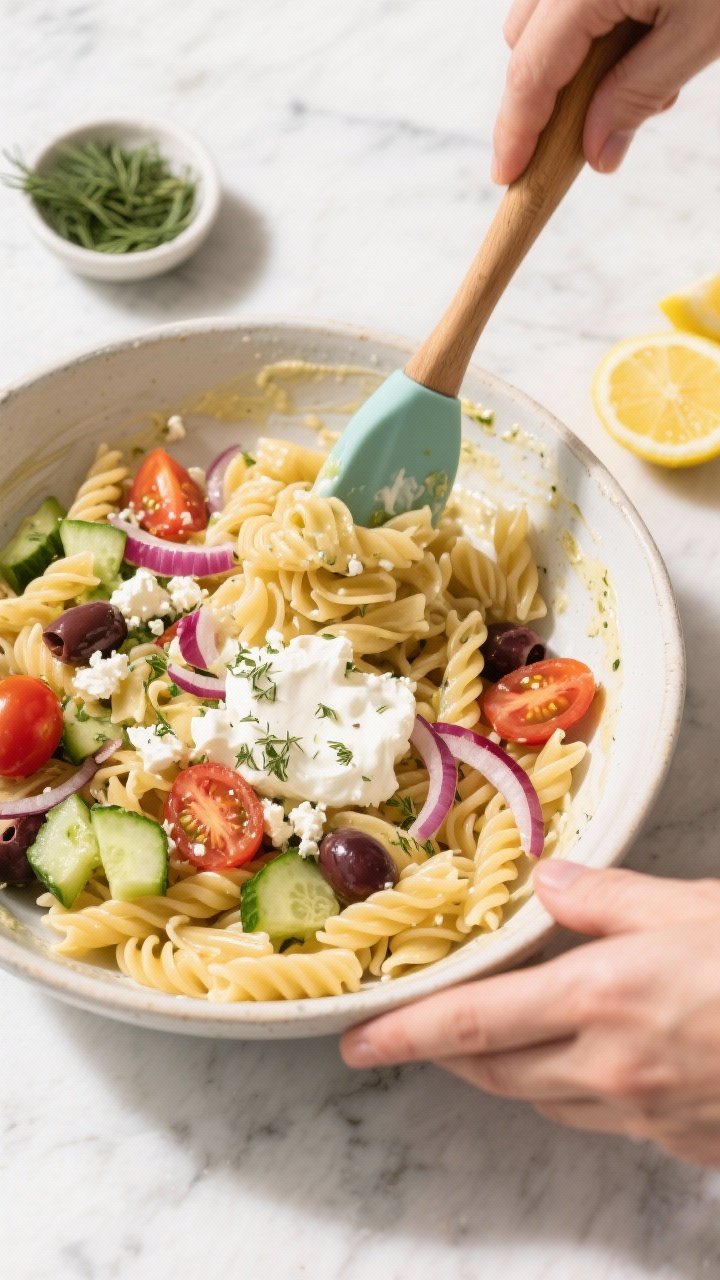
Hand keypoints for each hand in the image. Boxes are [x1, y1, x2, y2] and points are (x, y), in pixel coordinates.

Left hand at [341, 861, 719, 1166]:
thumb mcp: (688, 903)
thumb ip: (605, 896)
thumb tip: (548, 882)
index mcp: (601, 997)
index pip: (473, 1024)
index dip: (405, 1035)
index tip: (357, 1044)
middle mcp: (612, 1067)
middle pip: (498, 1072)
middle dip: (449, 1054)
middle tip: (420, 1033)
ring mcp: (649, 1113)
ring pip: (548, 1102)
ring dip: (513, 1073)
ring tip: (504, 1040)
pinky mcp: (685, 1140)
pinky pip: (607, 1122)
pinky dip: (581, 1093)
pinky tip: (599, 1062)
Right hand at [492, 0, 719, 182]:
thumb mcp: (700, 35)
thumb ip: (638, 95)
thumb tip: (595, 153)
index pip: (530, 73)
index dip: (516, 132)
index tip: (509, 177)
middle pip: (522, 45)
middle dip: (548, 98)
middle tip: (604, 127)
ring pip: (540, 17)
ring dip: (570, 60)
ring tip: (643, 67)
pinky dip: (587, 23)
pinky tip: (641, 28)